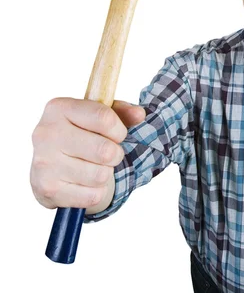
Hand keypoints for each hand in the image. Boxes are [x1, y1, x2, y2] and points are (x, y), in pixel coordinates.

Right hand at [30, 98, 144, 210]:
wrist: (53, 167)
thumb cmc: (82, 135)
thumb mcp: (101, 117)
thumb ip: (123, 112)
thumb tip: (139, 114)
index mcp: (59, 108)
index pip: (104, 117)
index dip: (119, 130)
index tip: (117, 134)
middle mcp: (45, 133)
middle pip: (105, 150)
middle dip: (115, 154)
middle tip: (108, 154)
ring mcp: (44, 163)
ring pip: (100, 175)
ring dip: (105, 174)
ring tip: (93, 167)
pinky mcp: (47, 189)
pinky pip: (92, 196)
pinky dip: (96, 192)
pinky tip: (84, 183)